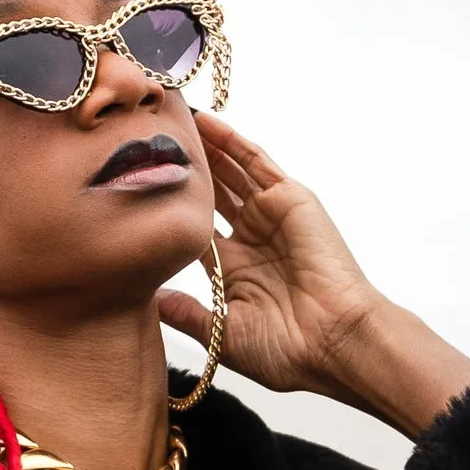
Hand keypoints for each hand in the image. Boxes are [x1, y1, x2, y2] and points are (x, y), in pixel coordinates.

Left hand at [157, 113, 469, 440]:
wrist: (336, 343)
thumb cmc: (288, 350)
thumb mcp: (223, 333)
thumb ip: (186, 313)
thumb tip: (148, 300)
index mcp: (235, 272)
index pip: (194, 229)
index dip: (169, 210)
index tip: (133, 191)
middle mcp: (252, 239)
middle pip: (212, 194)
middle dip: (186, 170)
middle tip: (148, 142)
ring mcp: (272, 216)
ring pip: (231, 172)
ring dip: (205, 146)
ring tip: (170, 120)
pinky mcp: (292, 199)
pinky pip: (258, 162)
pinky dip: (233, 141)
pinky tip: (206, 122)